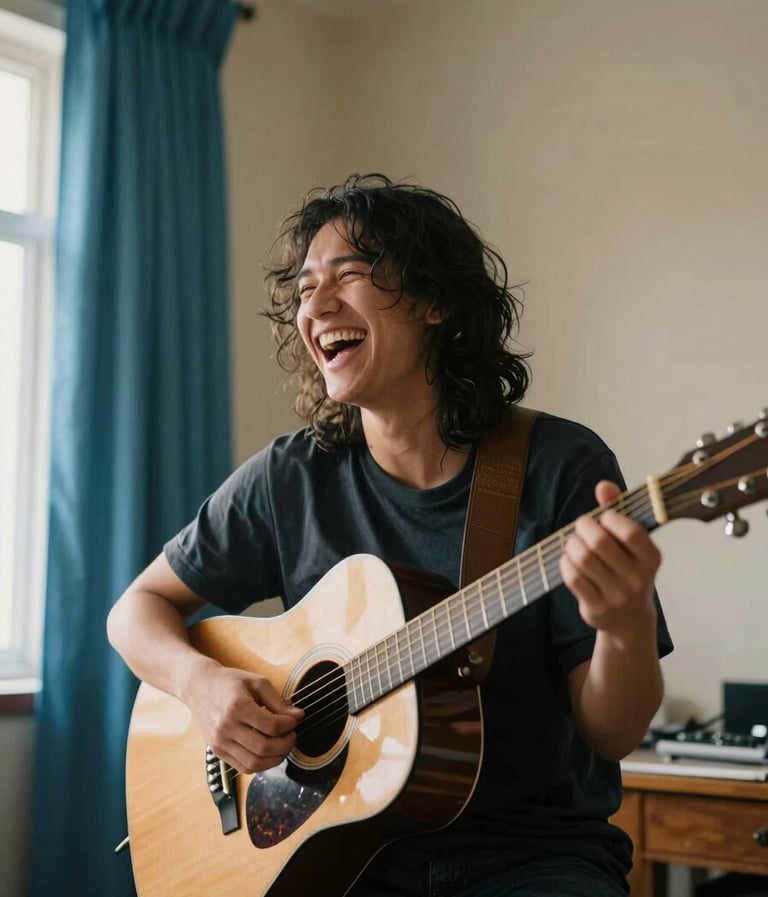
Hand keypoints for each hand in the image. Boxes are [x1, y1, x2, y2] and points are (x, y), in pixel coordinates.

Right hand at [184, 660, 303, 773]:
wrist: (198, 686)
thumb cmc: (229, 682)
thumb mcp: (256, 682)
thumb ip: (278, 701)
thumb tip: (299, 716)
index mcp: (237, 707)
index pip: (271, 726)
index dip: (289, 725)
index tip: (295, 720)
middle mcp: (226, 728)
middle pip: (264, 747)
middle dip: (286, 744)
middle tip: (292, 735)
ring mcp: (220, 742)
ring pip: (254, 763)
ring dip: (275, 758)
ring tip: (282, 745)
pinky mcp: (217, 752)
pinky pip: (243, 767)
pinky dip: (260, 764)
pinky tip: (268, 753)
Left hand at [559, 480, 661, 641]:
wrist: (630, 620)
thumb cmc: (629, 572)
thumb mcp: (631, 544)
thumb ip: (619, 510)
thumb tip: (604, 485)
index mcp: (652, 559)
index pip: (630, 531)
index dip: (610, 518)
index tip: (604, 518)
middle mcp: (638, 579)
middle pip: (599, 542)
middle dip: (583, 527)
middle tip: (582, 526)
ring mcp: (617, 596)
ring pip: (583, 558)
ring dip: (572, 544)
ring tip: (574, 543)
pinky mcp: (596, 608)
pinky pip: (572, 577)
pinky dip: (565, 563)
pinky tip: (569, 560)